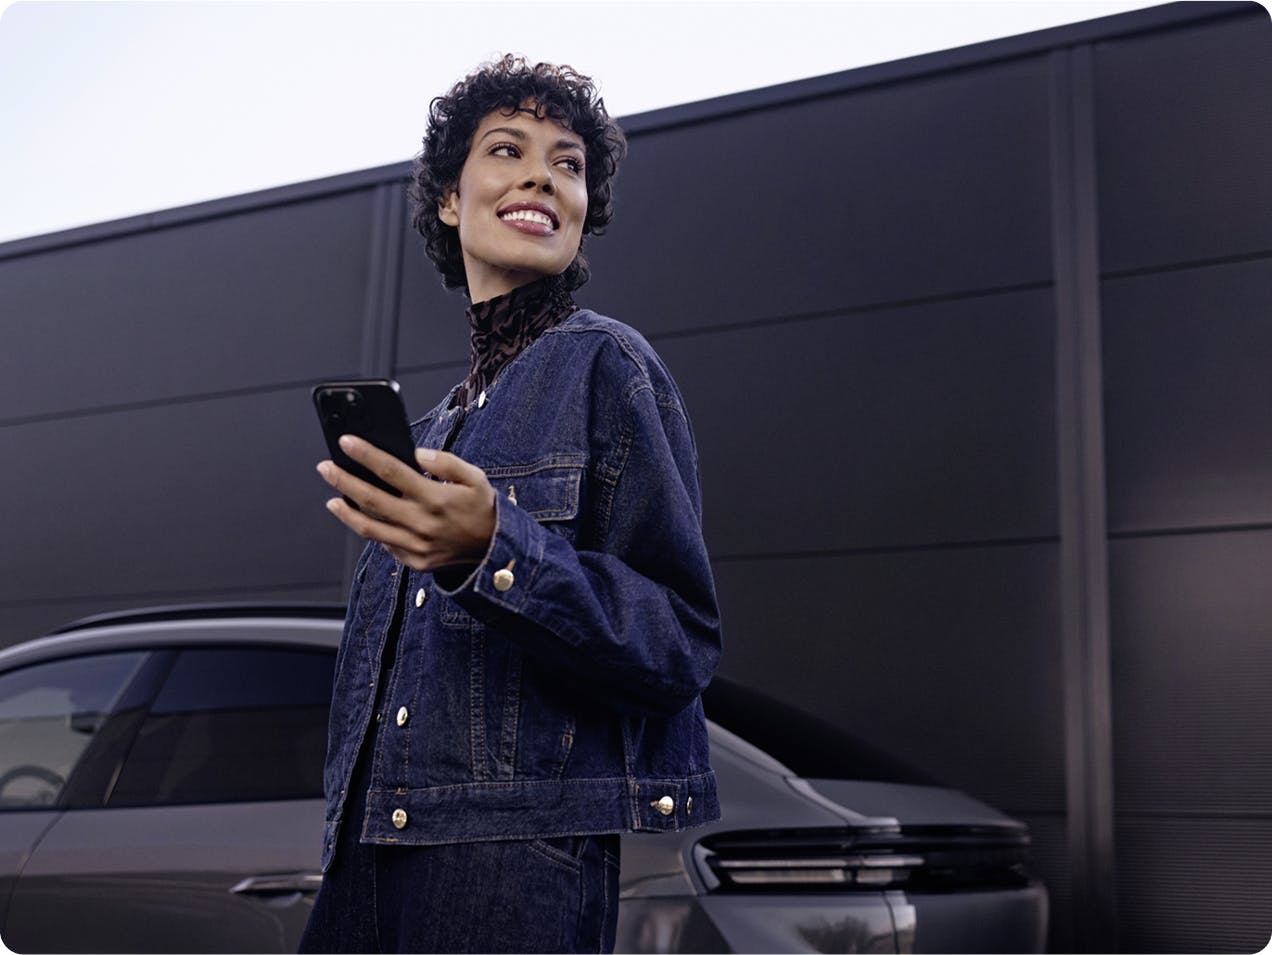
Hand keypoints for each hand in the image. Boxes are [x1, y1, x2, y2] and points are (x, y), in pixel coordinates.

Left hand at [317, 435, 495, 571]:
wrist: (495, 551)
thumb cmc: (482, 510)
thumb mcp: (475, 478)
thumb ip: (446, 462)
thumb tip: (417, 454)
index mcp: (435, 498)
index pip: (391, 471)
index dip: (366, 455)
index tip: (347, 442)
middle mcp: (421, 523)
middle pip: (371, 499)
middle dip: (343, 480)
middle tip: (326, 467)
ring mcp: (415, 545)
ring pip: (369, 528)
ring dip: (346, 512)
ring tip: (333, 498)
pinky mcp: (414, 560)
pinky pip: (384, 545)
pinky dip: (370, 530)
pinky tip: (362, 518)